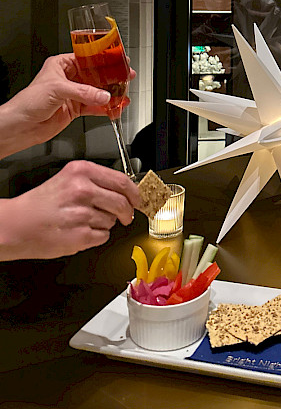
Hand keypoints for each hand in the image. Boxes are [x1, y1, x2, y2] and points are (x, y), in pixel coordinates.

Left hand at [0, 53, 135, 157]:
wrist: (22, 125)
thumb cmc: (29, 101)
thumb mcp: (57, 90)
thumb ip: (83, 92)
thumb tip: (103, 95)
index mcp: (61, 65)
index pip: (87, 59)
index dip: (103, 59)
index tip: (117, 60)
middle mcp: (69, 79)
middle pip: (96, 76)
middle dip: (112, 78)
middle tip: (126, 77)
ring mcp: (74, 95)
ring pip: (98, 92)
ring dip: (111, 95)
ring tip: (124, 94)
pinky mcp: (76, 109)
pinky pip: (95, 107)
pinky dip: (106, 109)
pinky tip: (115, 108)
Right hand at [0, 161, 140, 260]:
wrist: (15, 225)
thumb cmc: (40, 204)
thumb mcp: (68, 180)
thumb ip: (97, 182)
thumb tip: (127, 191)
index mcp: (81, 172)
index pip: (123, 181)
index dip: (135, 194)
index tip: (137, 200)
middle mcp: (83, 190)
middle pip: (123, 203)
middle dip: (127, 212)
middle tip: (124, 216)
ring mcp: (83, 213)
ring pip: (112, 220)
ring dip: (104, 223)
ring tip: (83, 220)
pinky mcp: (81, 235)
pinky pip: (103, 236)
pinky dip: (95, 236)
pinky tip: (79, 230)